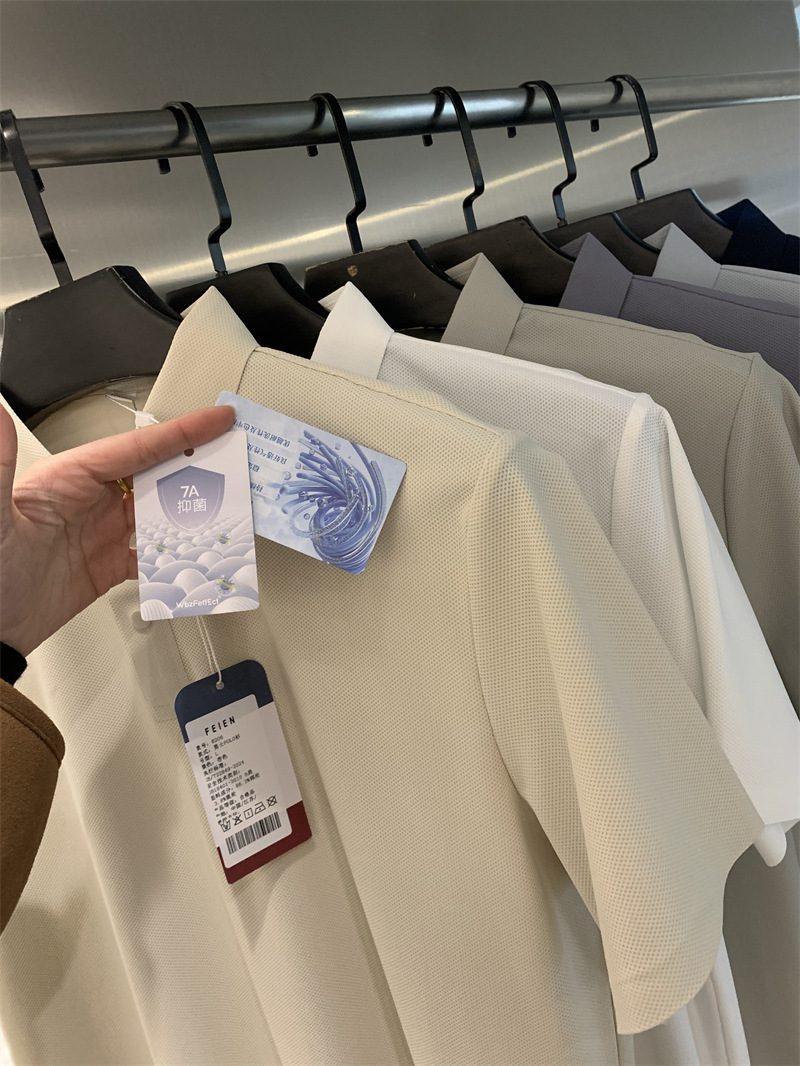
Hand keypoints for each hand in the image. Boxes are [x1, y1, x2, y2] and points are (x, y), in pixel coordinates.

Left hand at [0, 403, 235, 656]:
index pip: (134, 448)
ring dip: (190, 512)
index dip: (179, 433)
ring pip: (158, 513)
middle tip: (234, 462)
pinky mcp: (104, 567)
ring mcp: (98, 534)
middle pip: (154, 476)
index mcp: (66, 480)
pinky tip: (194, 557)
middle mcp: (86, 501)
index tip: (215, 421)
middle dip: (195, 466)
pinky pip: (151, 556)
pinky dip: (177, 556)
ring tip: (224, 511)